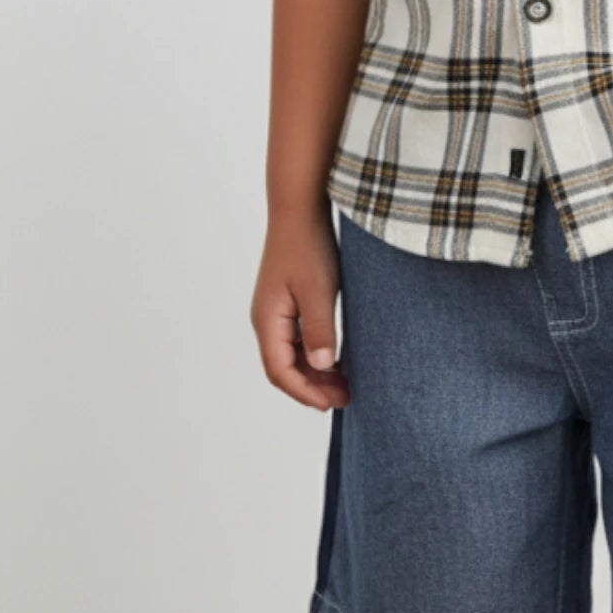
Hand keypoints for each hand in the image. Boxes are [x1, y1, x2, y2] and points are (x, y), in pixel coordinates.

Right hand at [250, 206, 349, 410]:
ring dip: (315, 371)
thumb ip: (319, 329)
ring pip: (291, 354)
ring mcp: (275, 310)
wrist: (299, 209)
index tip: (332, 404)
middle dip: (312, 386)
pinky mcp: (287, 301)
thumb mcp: (318, 290)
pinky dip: (315, 353)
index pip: (281, 372)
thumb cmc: (307, 245)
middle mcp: (266, 319)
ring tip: (344, 383)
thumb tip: (322, 366)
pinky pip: (297, 338)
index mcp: (268, 321)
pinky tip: (337, 357)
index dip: (305, 392)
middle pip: (284, 367)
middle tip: (345, 398)